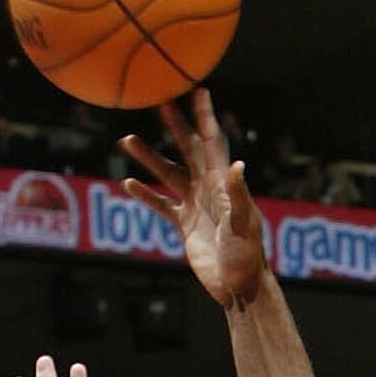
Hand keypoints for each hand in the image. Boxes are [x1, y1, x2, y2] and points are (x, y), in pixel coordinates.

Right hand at [119, 91, 269, 313]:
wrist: (239, 286)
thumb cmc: (248, 256)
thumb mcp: (245, 224)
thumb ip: (239, 195)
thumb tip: (236, 164)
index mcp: (223, 183)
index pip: (213, 142)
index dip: (205, 117)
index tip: (198, 90)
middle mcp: (208, 188)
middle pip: (188, 149)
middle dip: (175, 126)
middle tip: (159, 101)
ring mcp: (195, 205)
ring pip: (168, 174)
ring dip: (149, 158)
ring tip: (127, 140)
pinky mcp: (185, 225)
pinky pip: (162, 204)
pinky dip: (146, 195)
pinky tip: (128, 184)